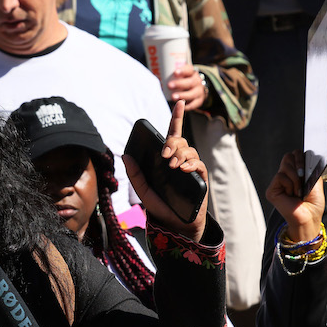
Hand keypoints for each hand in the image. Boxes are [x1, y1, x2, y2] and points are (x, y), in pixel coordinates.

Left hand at [122, 100, 208, 240]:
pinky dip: (192, 164)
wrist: (176, 225)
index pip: (173, 134)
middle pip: (180, 141)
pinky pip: (199, 164)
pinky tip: (184, 169)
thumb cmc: (160, 207)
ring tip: (173, 166)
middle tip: (164, 155)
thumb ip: (134, 173)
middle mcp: (180, 161)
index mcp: (167, 159)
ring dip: (181, 155)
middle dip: (172, 143)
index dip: (177, 117)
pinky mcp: (201, 178)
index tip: (179, 102)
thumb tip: (125, 155)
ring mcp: (191, 169)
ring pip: (189, 151)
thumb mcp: (143, 190)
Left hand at [167, 65, 206, 110]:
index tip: (174, 73)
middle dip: (179, 84)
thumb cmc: (184, 81)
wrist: (198, 89)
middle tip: (169, 85)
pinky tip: (179, 106)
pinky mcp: (199, 101)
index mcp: (192, 73)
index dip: (183, 71)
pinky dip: (186, 106)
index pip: (189, 70)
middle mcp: (197, 82)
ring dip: (182, 95)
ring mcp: (199, 92)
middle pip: (190, 82)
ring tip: (173, 97)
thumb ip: (172, 75)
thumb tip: (155, 76)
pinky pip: (194, 104)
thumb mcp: (181, 75)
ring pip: (193, 94)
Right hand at [264, 149, 323, 243]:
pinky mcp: (272, 190)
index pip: (294, 155)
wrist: (309, 218)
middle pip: (288, 157)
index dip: (300, 156)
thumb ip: (309, 167)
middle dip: (299, 163)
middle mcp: (285, 176)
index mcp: (295, 173)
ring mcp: (278, 183)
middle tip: (303, 175)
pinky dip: (290, 184)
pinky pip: (280, 176)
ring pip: (285, 166)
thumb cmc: (313, 204)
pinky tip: (292, 194)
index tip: (307, 164)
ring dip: (296, 178)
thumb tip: (304, 155)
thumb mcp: (315, 181)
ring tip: (299, 191)